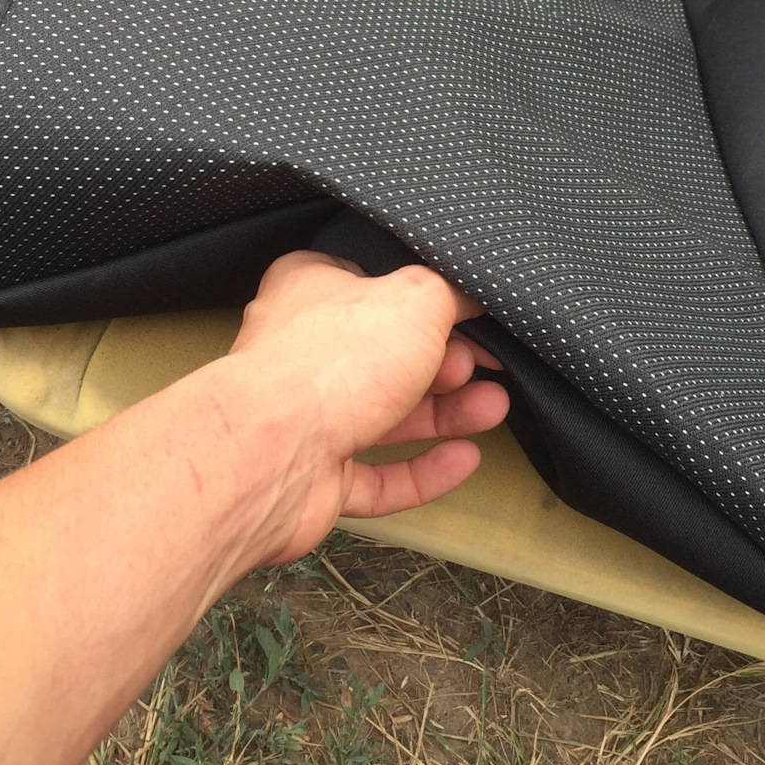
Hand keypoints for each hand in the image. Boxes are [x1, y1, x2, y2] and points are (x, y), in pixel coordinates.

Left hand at [196, 250, 508, 567]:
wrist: (271, 452)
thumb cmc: (331, 361)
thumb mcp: (417, 298)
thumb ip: (451, 293)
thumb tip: (471, 297)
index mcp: (310, 290)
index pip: (375, 286)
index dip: (430, 302)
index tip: (475, 316)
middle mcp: (303, 352)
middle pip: (388, 356)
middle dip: (446, 364)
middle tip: (487, 367)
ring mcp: (306, 419)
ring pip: (386, 416)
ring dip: (444, 414)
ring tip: (493, 409)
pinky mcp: (315, 478)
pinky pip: (377, 476)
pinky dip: (423, 471)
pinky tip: (464, 459)